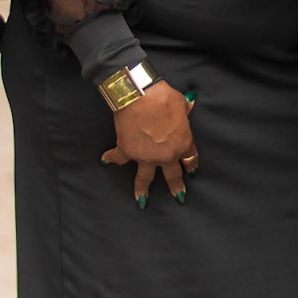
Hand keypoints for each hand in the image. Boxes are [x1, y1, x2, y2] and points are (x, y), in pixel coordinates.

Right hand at [101, 85, 196, 203]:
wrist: (139, 96)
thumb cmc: (163, 98)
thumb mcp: (181, 102)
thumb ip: (186, 108)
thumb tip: (190, 102)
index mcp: (183, 143)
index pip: (191, 158)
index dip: (191, 164)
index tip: (192, 170)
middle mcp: (165, 155)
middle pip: (173, 176)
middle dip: (176, 187)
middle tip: (179, 197)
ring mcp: (145, 156)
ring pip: (145, 178)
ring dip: (143, 189)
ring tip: (142, 201)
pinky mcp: (127, 150)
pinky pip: (118, 158)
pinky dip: (111, 158)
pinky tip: (105, 161)